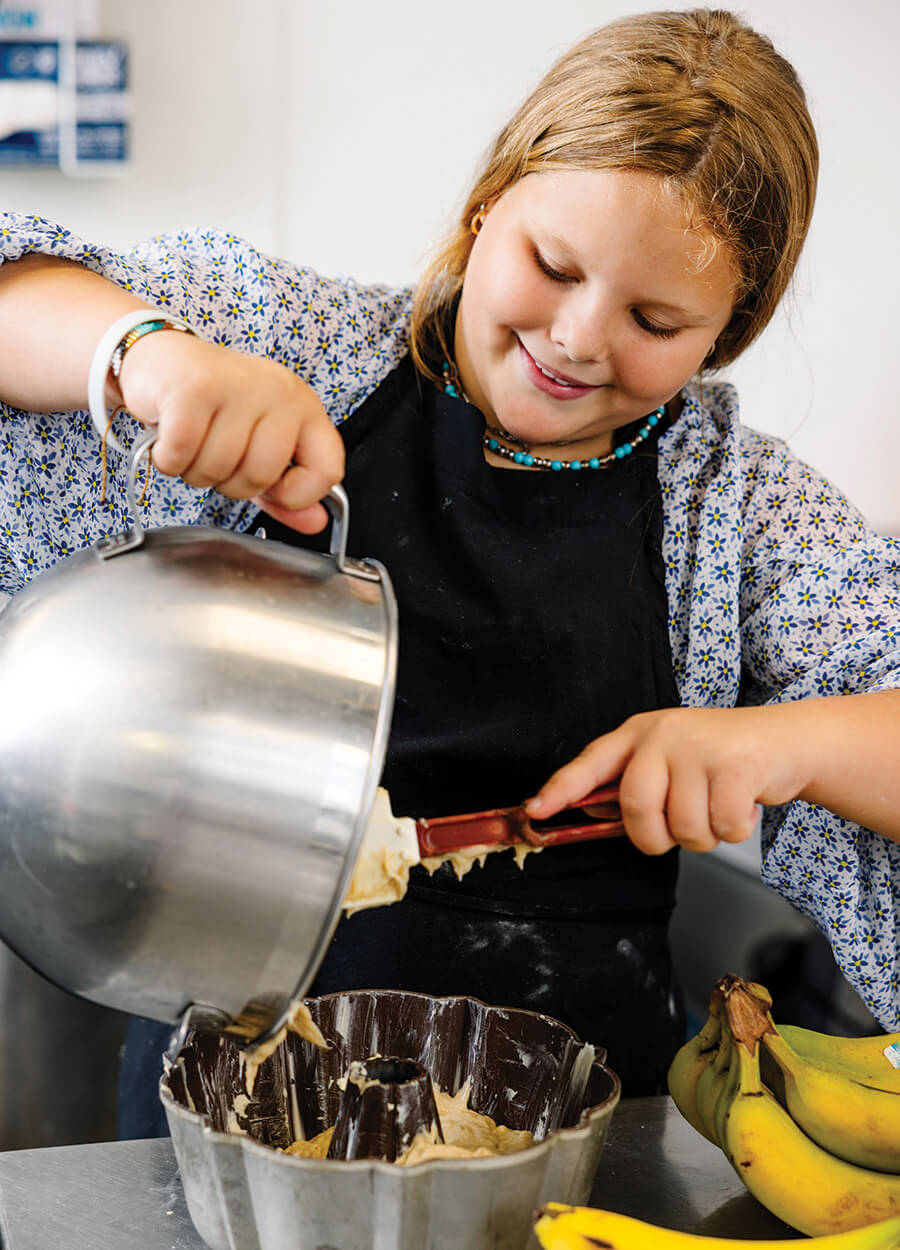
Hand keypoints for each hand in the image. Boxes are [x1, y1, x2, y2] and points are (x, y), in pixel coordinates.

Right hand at [117, 330, 343, 532]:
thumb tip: (316, 522)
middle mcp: (279, 391)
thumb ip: (287, 490)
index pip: (327, 470)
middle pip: (261, 475)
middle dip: (230, 483)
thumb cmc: (215, 407)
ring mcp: (239, 385)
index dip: (297, 495)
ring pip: (218, 468)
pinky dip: (168, 459)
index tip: (272, 487)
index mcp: (304, 407)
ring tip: (192, 442)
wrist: (164, 361)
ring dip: (194, 470)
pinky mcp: (195, 387)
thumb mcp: (260, 448)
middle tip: (217, 456)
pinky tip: (168, 437)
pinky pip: (182, 453)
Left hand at [526, 706, 816, 854]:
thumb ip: (634, 786)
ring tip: (717, 806)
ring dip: (704, 836)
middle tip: (678, 829)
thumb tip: (592, 817)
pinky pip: (721, 827)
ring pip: (683, 827)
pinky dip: (734, 830)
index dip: (561, 789)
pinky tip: (742, 805)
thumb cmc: (721, 759)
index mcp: (640, 733)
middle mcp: (664, 734)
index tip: (535, 811)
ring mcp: (699, 747)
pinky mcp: (736, 765)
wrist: (785, 740)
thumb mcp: (671, 762)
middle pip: (637, 808)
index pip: (591, 763)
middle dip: (656, 837)